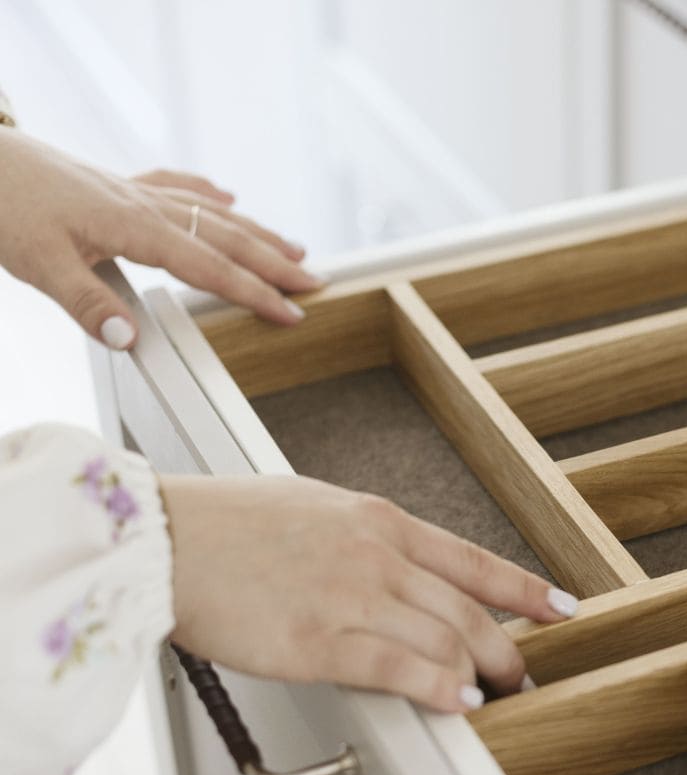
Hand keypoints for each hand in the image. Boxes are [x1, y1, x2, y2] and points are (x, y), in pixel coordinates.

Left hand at [0, 128, 318, 348]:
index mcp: (134, 227)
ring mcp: (135, 191)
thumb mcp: (37, 262)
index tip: (292, 312)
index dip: (256, 292)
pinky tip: (228, 195)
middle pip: (227, 237)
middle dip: (276, 262)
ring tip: (294, 247)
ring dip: (257, 231)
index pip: (211, 268)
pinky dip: (209, 193)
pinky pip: (179, 186)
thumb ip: (86, 302)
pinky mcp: (119, 183)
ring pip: (212, 212)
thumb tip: (130, 338)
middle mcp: (146, 205)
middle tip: (315, 282)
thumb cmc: (2, 203)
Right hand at [161, 475, 577, 712]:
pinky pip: (398, 669)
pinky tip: (459, 703)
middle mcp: (376, 556)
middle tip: (522, 673)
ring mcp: (350, 598)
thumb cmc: (230, 522)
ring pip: (444, 641)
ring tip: (495, 694)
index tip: (560, 608)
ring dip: (480, 674)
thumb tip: (402, 569)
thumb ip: (367, 538)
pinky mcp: (317, 642)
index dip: (524, 589)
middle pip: (468, 609)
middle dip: (508, 647)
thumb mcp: (315, 508)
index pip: (472, 560)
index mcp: (377, 521)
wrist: (163, 539)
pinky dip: (438, 688)